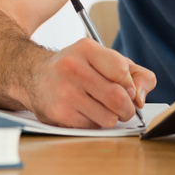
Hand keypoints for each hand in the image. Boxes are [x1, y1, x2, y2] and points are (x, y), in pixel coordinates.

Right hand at [26, 38, 156, 128]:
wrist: (34, 76)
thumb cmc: (76, 67)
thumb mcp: (102, 58)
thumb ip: (134, 72)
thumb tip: (140, 97)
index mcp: (86, 48)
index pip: (122, 70)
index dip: (130, 84)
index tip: (126, 87)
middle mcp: (73, 68)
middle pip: (118, 97)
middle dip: (127, 108)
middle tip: (124, 107)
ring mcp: (65, 92)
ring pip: (109, 117)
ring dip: (112, 117)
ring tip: (102, 108)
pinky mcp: (59, 114)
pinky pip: (93, 126)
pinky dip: (95, 122)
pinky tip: (85, 111)